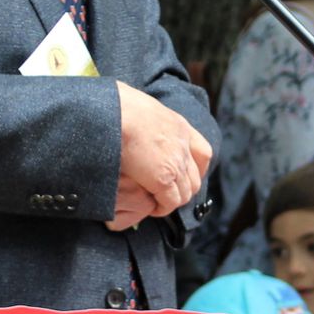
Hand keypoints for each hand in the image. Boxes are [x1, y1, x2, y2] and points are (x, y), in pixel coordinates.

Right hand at [110, 82, 212, 228]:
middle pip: (195, 178)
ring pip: (185, 193)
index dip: (195, 168)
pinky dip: (162, 208)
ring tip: (156, 203)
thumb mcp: (139, 106)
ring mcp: (175, 163)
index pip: (202, 153)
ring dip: (172, 201)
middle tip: (165, 195)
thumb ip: (145, 118)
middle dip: (183, 189)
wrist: (110, 111)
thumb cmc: (114, 105)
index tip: (182, 175)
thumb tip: (133, 119)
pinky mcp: (162, 179)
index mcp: (178, 126)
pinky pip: (170, 202)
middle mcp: (182, 145)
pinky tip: (151, 208)